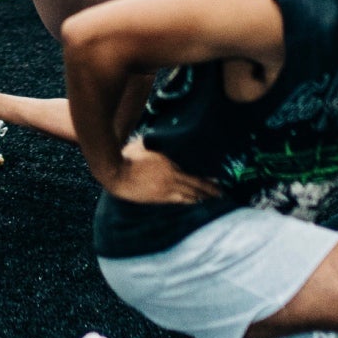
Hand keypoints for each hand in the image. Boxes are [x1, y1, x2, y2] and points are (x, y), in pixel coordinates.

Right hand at [106, 141, 221, 204]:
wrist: (116, 175)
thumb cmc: (128, 157)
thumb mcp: (145, 145)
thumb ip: (157, 143)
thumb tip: (163, 135)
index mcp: (170, 167)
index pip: (194, 177)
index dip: (207, 182)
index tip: (218, 182)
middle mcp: (171, 181)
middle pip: (195, 189)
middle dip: (209, 193)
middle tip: (220, 194)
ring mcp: (164, 192)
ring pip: (188, 198)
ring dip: (200, 199)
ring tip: (210, 200)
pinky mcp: (157, 199)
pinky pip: (177, 201)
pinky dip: (187, 202)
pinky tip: (192, 202)